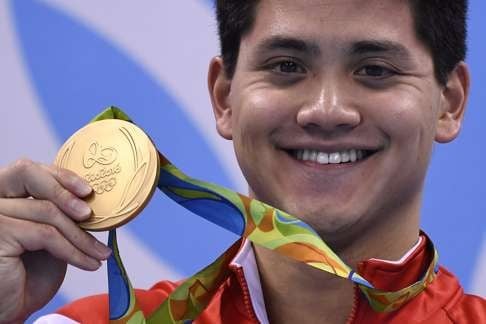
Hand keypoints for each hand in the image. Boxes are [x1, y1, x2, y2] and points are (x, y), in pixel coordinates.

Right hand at [0, 159, 111, 322]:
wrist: (10, 309)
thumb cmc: (28, 273)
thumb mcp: (48, 236)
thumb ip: (58, 213)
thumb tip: (91, 198)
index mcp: (4, 195)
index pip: (29, 171)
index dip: (60, 176)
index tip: (88, 191)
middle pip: (29, 175)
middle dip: (65, 193)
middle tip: (90, 215)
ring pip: (47, 211)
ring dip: (80, 236)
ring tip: (99, 253)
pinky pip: (46, 234)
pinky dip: (73, 250)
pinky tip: (88, 263)